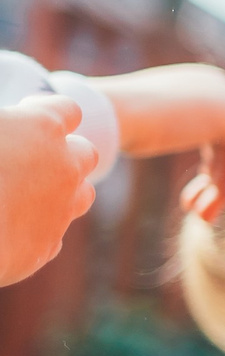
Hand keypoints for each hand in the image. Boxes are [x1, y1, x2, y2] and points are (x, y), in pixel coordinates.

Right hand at [0, 96, 97, 285]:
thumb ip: (1, 123)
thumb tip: (3, 125)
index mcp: (41, 126)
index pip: (66, 110)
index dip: (44, 112)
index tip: (24, 117)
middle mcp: (63, 166)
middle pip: (85, 153)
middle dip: (64, 153)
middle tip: (30, 157)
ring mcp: (61, 209)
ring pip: (82, 195)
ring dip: (62, 191)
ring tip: (26, 193)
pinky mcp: (47, 246)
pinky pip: (53, 233)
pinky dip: (37, 229)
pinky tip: (9, 228)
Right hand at [95, 63, 224, 218]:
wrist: (103, 115)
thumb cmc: (111, 125)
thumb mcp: (148, 132)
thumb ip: (172, 137)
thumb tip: (188, 157)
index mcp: (198, 83)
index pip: (219, 133)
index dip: (213, 170)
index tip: (192, 202)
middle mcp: (219, 85)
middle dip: (218, 183)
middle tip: (201, 215)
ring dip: (223, 189)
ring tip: (203, 218)